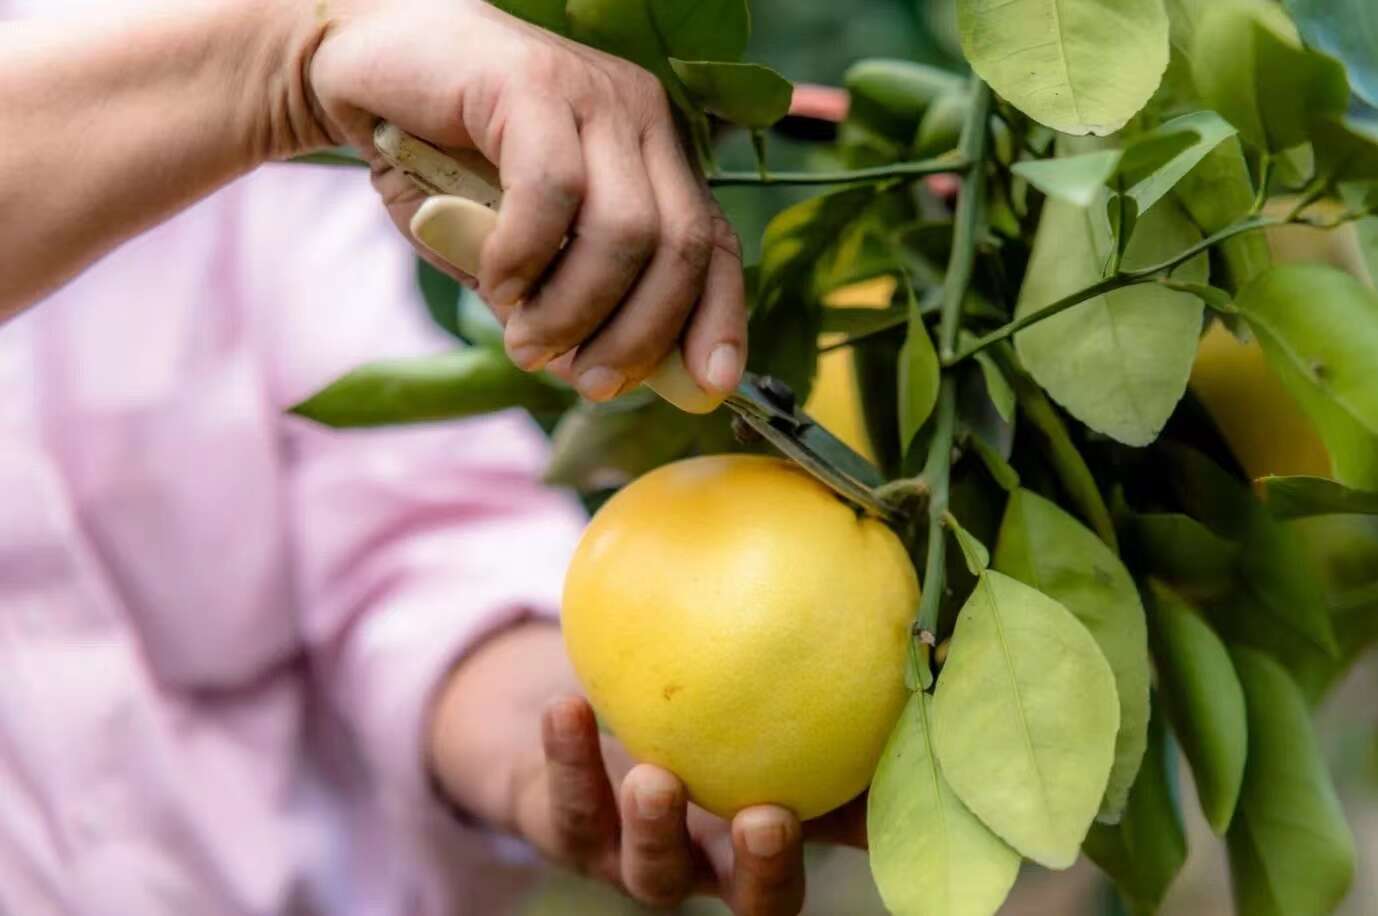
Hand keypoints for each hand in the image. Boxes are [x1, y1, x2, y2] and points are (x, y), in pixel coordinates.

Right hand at [304, 0, 745, 399]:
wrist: (362, 61)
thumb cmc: (442, 161)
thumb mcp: (518, 249)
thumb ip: (562, 297)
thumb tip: (598, 373)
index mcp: (654, 158)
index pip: (716, 244)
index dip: (719, 319)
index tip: (708, 386)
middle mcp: (641, 121)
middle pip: (683, 246)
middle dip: (640, 334)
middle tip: (588, 382)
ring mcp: (594, 97)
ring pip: (626, 230)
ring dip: (576, 309)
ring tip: (527, 343)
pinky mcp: (534, 82)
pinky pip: (552, 192)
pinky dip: (524, 257)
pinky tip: (496, 282)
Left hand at [513, 696, 866, 915]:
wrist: (570, 723)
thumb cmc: (687, 705)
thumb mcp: (745, 703)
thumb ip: (811, 687)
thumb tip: (895, 638)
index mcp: (765, 835)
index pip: (828, 848)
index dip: (860, 837)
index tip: (882, 800)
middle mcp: (709, 862)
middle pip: (751, 898)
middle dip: (764, 870)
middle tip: (768, 821)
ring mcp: (636, 857)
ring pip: (651, 871)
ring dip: (655, 828)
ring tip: (654, 779)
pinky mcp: (568, 830)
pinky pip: (564, 799)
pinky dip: (567, 754)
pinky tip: (567, 707)